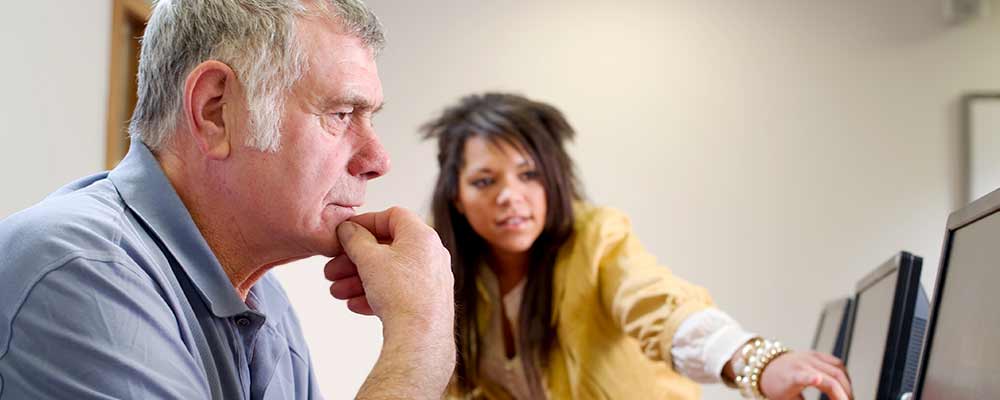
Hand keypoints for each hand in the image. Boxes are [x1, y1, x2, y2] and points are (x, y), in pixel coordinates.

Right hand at [326, 208, 455, 397]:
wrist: (420, 336)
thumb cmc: (401, 295)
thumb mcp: (369, 259)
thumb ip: (355, 239)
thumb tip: (348, 229)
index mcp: (422, 236)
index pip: (392, 216)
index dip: (365, 222)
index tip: (346, 233)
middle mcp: (431, 254)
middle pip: (386, 248)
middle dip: (354, 260)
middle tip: (333, 269)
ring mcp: (431, 279)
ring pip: (389, 272)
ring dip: (360, 280)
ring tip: (337, 292)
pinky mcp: (428, 301)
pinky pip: (398, 291)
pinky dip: (375, 295)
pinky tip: (355, 305)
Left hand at [759, 351, 851, 399]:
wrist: (767, 368)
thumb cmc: (776, 386)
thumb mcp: (787, 399)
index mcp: (792, 376)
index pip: (802, 377)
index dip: (811, 379)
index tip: (818, 380)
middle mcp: (802, 363)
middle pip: (831, 378)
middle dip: (844, 394)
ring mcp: (810, 357)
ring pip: (838, 369)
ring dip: (847, 385)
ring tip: (848, 397)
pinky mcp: (816, 354)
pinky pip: (837, 363)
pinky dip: (844, 375)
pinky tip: (845, 385)